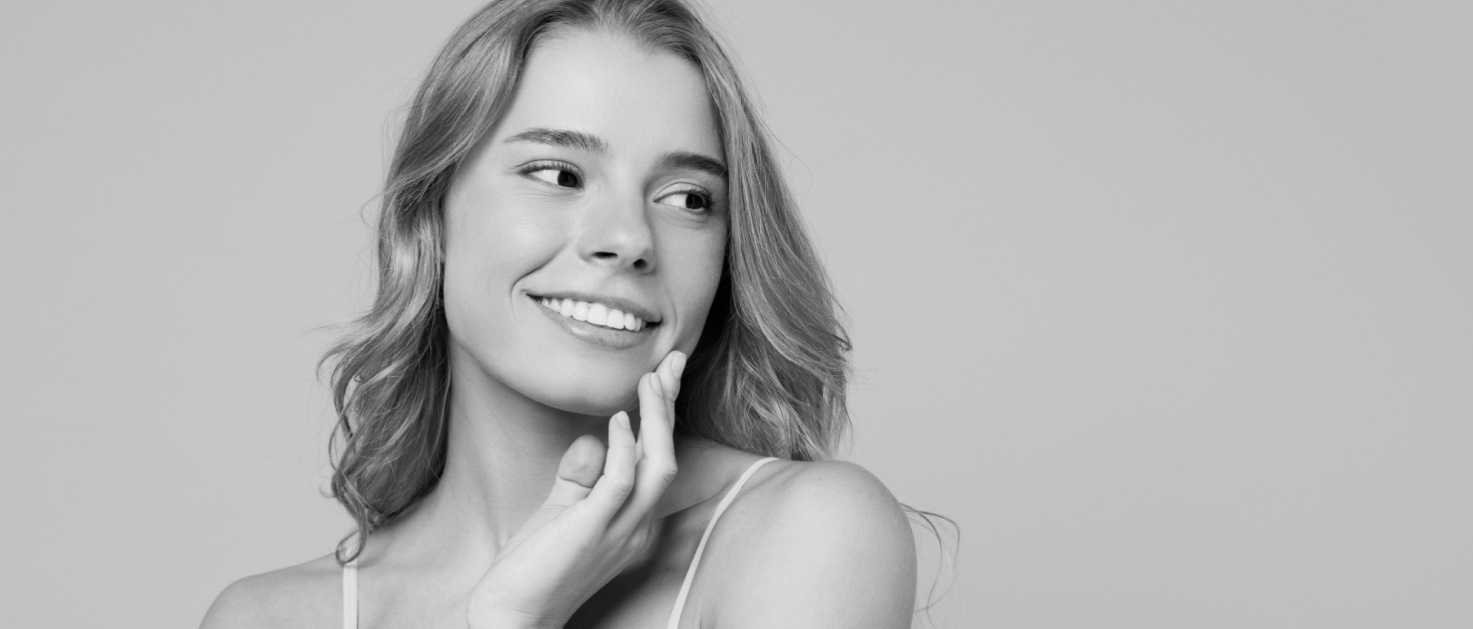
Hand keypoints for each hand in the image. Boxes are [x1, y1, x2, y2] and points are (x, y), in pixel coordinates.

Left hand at [466, 351, 686, 628]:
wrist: (512, 616)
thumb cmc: (535, 567)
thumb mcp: (562, 510)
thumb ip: (581, 475)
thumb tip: (595, 437)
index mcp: (634, 522)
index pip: (657, 460)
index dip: (664, 416)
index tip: (664, 375)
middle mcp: (637, 527)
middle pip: (667, 457)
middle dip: (671, 407)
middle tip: (673, 361)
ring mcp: (620, 532)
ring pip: (658, 467)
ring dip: (657, 421)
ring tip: (651, 381)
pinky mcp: (593, 531)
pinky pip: (621, 483)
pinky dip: (624, 447)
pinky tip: (619, 419)